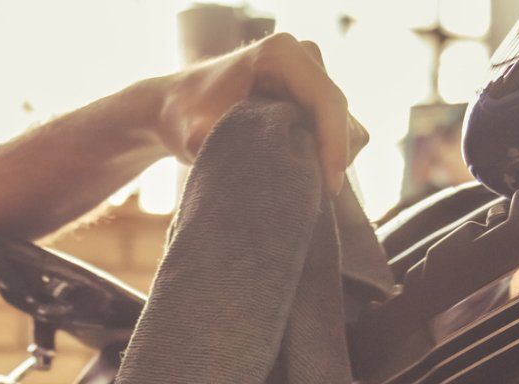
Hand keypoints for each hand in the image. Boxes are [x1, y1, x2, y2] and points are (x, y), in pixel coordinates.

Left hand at [157, 32, 367, 193]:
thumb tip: (268, 175)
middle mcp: (304, 57)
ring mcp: (310, 74)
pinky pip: (334, 131)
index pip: (328, 101)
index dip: (334, 146)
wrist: (175, 106)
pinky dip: (321, 155)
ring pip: (344, 124)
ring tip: (292, 183)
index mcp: (282, 54)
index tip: (330, 187)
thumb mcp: (198, 134)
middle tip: (308, 194)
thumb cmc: (183, 115)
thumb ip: (233, 150)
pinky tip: (295, 173)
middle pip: (342, 114)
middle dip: (331, 156)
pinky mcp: (310, 95)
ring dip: (325, 158)